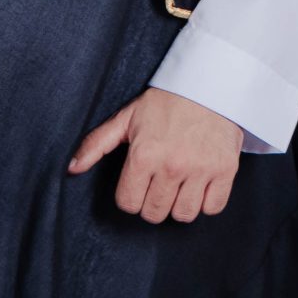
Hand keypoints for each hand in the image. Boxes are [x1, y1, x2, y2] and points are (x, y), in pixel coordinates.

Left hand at [68, 87, 244, 222]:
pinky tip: (201, 185)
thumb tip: (71, 169)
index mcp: (144, 155)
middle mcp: (172, 166)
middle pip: (154, 213)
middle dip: (153, 202)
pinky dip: (206, 202)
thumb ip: (96, 144)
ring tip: (180, 185)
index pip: (129, 204)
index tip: (139, 182)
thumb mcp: (127, 118)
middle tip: (159, 183)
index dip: (131, 196)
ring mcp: (201, 169)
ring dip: (179, 204)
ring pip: (183, 214)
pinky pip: (213, 207)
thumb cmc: (167, 102)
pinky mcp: (226, 170)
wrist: (210, 83)